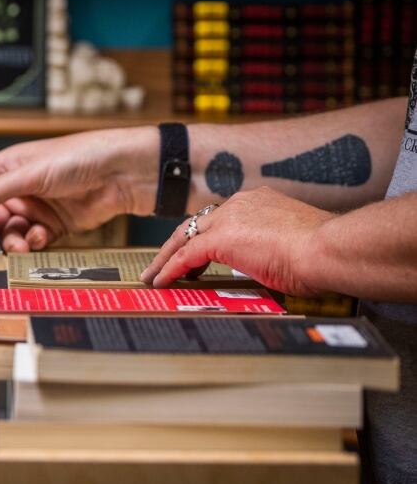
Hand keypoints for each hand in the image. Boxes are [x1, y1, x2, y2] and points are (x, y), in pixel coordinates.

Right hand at [0, 127, 159, 251]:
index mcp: (6, 167)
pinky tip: (41, 237)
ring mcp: (36, 207)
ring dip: (11, 240)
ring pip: (9, 232)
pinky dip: (33, 242)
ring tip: (20, 242)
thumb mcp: (29, 173)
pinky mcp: (54, 225)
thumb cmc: (76, 158)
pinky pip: (33, 240)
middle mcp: (17, 188)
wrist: (121, 174)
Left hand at [140, 187, 334, 295]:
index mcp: (257, 202)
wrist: (329, 248)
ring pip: (184, 237)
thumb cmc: (322, 252)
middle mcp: (240, 204)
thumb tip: (268, 266)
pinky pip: (186, 256)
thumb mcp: (291, 243)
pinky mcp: (222, 238)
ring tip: (154, 276)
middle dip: (175, 245)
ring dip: (166, 258)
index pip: (219, 218)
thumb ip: (270, 248)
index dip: (202, 237)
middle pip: (195, 224)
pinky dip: (171, 269)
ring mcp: (229, 219)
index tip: (195, 255)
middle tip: (162, 263)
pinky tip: (162, 282)